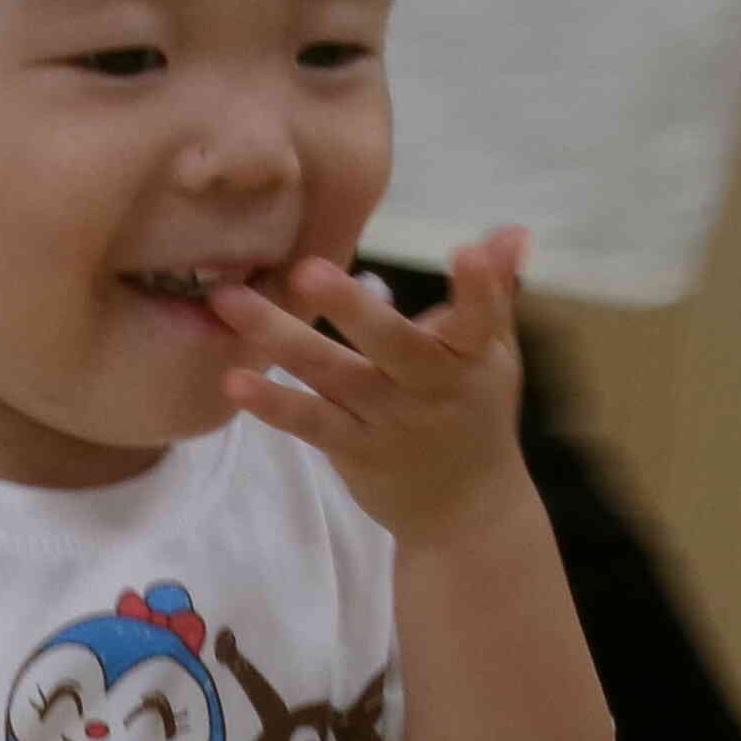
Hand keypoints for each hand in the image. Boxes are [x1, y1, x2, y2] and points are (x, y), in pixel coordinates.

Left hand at [212, 226, 532, 544]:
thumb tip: (512, 230)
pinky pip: (310, 423)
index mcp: (472, 358)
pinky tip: (234, 380)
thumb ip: (493, 291)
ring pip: (333, 374)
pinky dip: (273, 404)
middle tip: (307, 270)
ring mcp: (389, 421)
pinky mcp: (354, 449)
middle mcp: (431, 388)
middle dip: (352, 309)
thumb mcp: (493, 354)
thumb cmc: (476, 411)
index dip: (479, 289)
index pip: (481, 319)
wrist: (466, 510)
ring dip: (280, 337)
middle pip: (394, 344)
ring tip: (229, 302)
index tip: (466, 253)